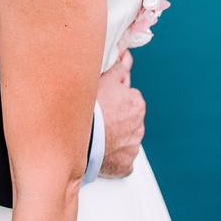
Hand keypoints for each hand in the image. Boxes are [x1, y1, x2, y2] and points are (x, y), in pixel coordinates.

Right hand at [97, 50, 144, 177]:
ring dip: (115, 137)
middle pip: (128, 119)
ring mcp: (132, 147)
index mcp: (137, 104)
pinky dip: (114, 157)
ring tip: (97, 134)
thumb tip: (126, 55)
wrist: (82, 137)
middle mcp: (139, 126)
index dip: (114, 98)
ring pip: (125, 139)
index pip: (129, 98)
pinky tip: (101, 152)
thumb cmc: (91, 107)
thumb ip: (119, 67)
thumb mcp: (105, 79)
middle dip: (117, 118)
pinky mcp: (125, 165)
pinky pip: (121, 161)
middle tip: (98, 117)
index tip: (103, 102)